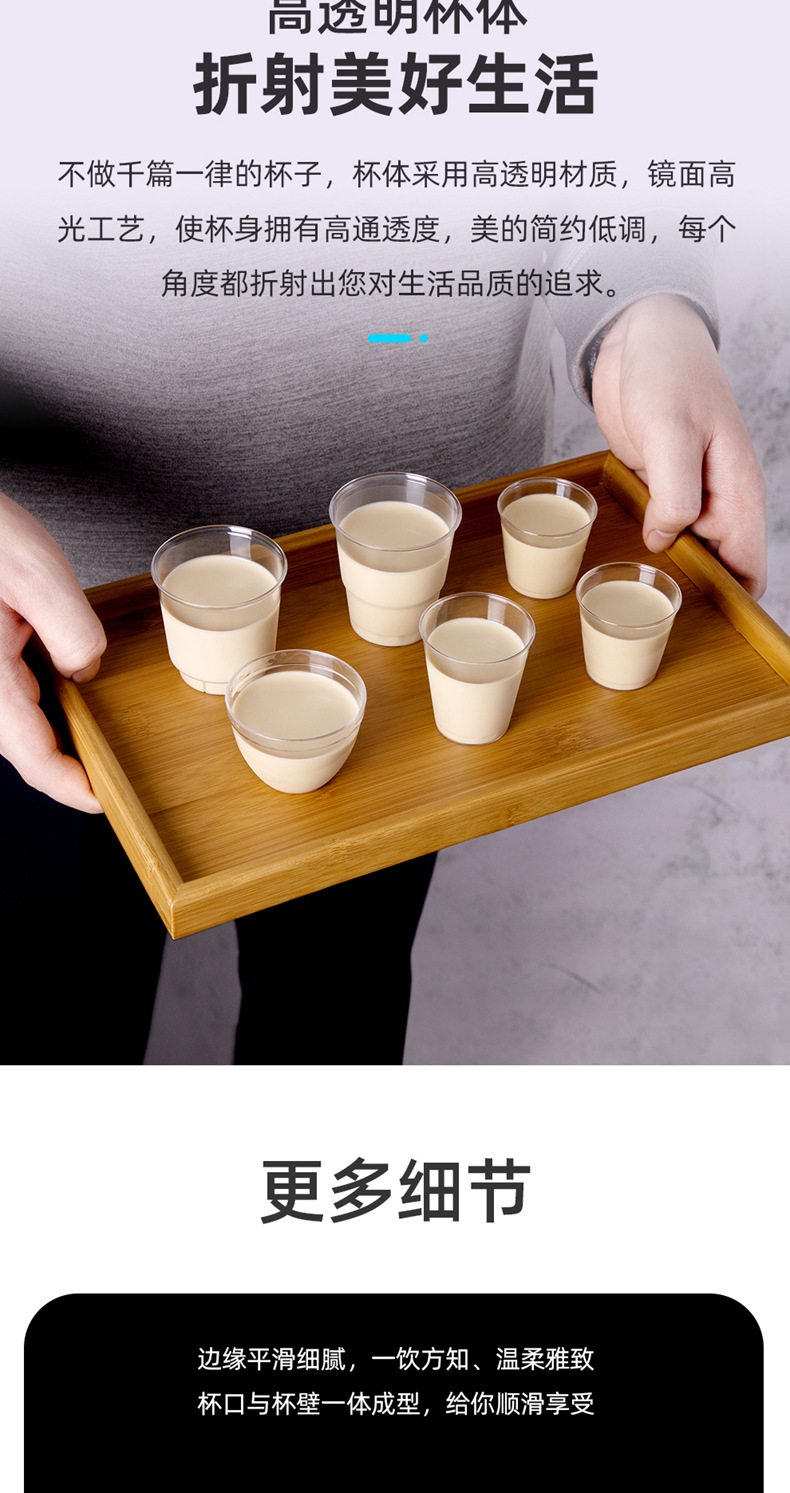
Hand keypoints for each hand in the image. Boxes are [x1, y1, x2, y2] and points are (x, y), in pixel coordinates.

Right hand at [0, 491, 105, 810]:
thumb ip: (72, 633)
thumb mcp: (39, 576)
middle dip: (60, 763)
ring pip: (12, 721)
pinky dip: (34, 703)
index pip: (30, 755)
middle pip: (20, 744)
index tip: (99, 799)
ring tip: (85, 739)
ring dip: (47, 734)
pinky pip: (7, 694)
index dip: (69, 785)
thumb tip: (84, 671)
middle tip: (100, 774)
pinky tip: (55, 687)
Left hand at [591, 294, 766, 597]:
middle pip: (715, 565)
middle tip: (651, 615)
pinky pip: (658, 527)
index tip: (703, 621)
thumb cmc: (668, 370)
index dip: (732, 598)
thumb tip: (666, 540)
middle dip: (691, 591)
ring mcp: (686, 492)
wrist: (638, 334)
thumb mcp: (670, 432)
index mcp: (737, 490)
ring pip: (684, 549)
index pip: (748, 565)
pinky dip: (645, 542)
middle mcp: (717, 498)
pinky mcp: (658, 484)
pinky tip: (621, 555)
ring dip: (664, 568)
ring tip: (631, 594)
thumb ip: (675, 492)